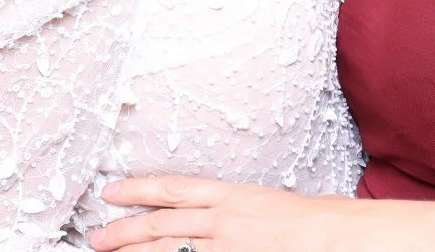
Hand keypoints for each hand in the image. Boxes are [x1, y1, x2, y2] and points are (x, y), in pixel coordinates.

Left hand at [90, 176, 355, 251]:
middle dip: (125, 230)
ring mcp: (226, 246)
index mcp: (234, 196)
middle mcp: (224, 220)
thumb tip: (231, 218)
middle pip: (162, 223)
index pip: (175, 189)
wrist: (338, 237)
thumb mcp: (275, 205)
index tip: (113, 191)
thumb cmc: (320, 222)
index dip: (139, 189)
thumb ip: (245, 211)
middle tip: (96, 236)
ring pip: (168, 248)